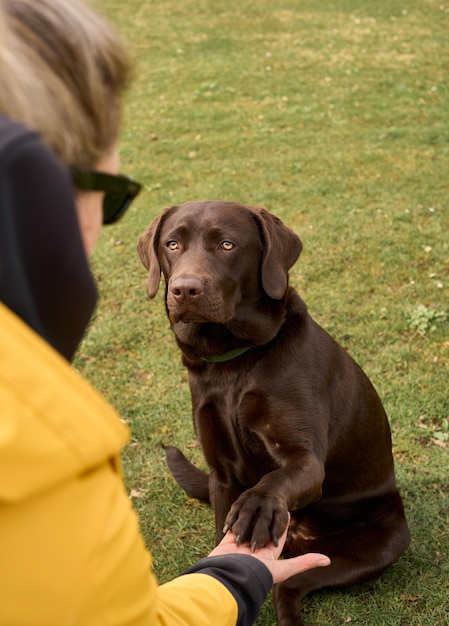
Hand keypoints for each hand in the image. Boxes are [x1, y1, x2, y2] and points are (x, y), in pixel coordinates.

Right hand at [208, 514, 330, 583]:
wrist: (233, 577)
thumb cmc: (259, 574)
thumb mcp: (285, 569)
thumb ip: (305, 563)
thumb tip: (328, 561)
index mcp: (269, 554)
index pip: (278, 535)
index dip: (283, 524)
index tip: (288, 512)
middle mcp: (255, 550)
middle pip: (262, 529)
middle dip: (265, 518)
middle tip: (270, 504)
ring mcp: (241, 546)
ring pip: (247, 526)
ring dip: (250, 517)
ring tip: (254, 504)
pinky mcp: (228, 543)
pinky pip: (232, 528)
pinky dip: (234, 521)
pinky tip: (238, 511)